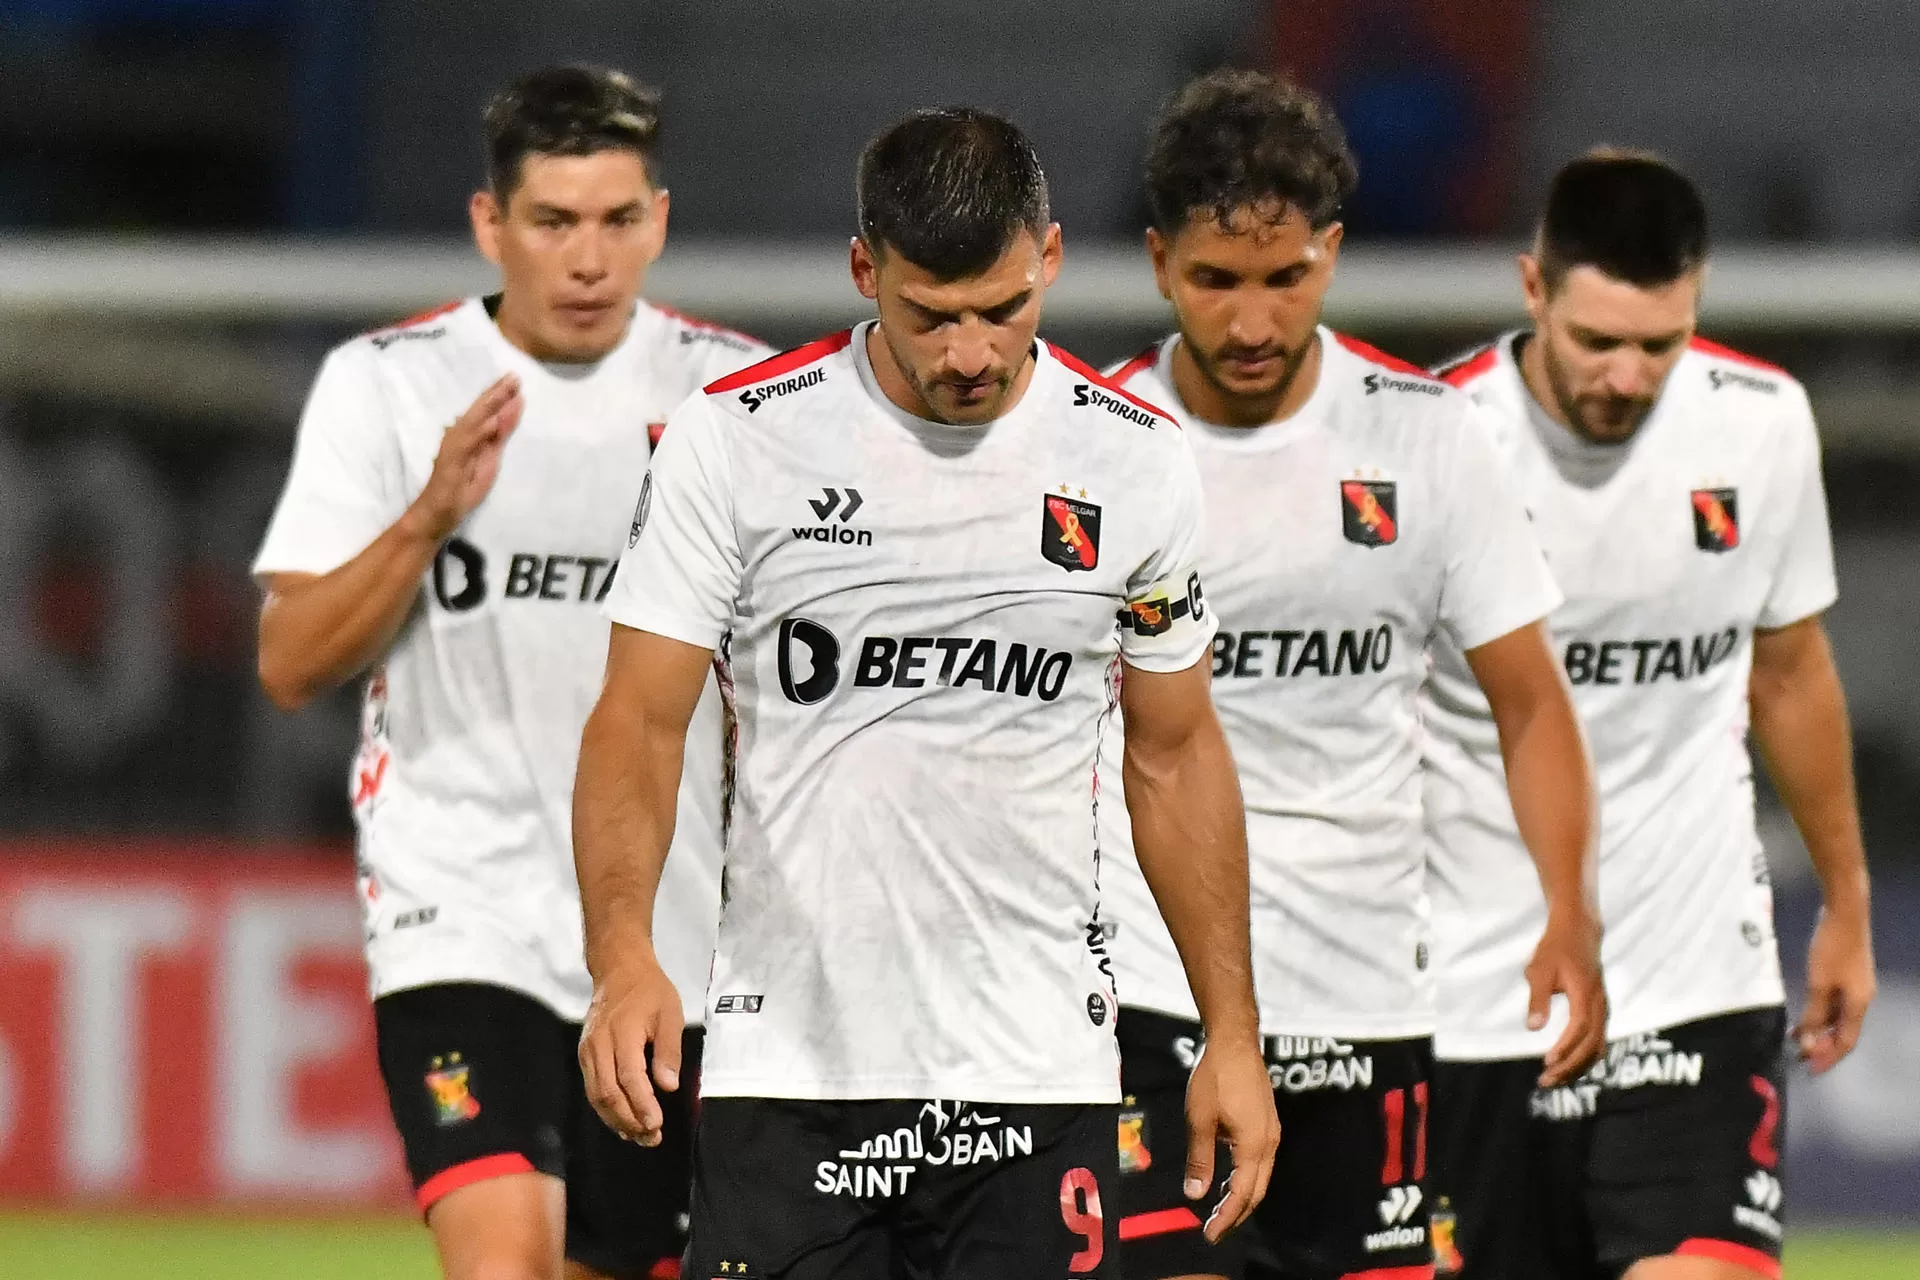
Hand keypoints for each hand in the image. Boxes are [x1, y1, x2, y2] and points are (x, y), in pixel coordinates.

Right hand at [406, 374, 523, 542]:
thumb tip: (508, 413)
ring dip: (489, 405)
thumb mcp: (488, 461)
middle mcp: (458, 437)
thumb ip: (498, 437)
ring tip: (506, 390)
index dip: (498, 395)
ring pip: (472, 422)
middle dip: (496, 393)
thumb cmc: (462, 489)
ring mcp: (453, 449)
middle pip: (479, 411)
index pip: (484, 412)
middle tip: (514, 376)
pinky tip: (493, 421)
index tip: (515, 379)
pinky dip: (480, 432)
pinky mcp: (450, 463)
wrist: (437, 514)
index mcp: (468, 436)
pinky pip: (466, 445)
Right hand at [578, 943, 684, 1144]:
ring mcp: (587, 1051)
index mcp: (621, 1033)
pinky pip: (592, 1088)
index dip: (642, 1105)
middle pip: (608, 1093)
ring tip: (638, 1136)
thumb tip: (668, 1086)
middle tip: (650, 1138)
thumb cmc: (649, 991)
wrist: (618, 970)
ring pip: (596, 1095)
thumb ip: (669, 1050)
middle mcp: (598, 1045)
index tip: (656, 1125)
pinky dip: (606, 1109)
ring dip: (616, 1120)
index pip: (629, 1078)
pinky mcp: (584, 1055)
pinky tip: (622, 1121)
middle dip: (629, 1120)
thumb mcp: (670, 1013)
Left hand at [1183, 1036, 1278, 1243]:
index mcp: (1253, 1146)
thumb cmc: (1215, 1078)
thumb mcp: (1199, 1119)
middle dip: (1236, 1214)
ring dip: (1241, 1196)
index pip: (1241, 1194)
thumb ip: (1199, 1159)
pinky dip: (1245, 1178)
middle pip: (1256, 1191)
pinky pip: (1260, 1162)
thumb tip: (1195, 1195)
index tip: (1209, 1235)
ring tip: (1219, 1209)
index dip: (1226, 1218)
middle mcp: (1269, 1144)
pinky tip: (1228, 1178)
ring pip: (1260, 1178)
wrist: (1235, 1042)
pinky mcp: (1267, 1124)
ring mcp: (1271, 1133)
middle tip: (1215, 1230)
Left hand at [1528, 906, 1606, 1086]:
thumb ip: (1538, 998)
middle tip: (1546, 1080)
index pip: (1579, 1028)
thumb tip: (1533, 1027)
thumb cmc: (1556, 948)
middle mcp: (1599, 1004)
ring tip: (1555, 1078)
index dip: (1565, 1048)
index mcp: (1585, 994)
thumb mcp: (1540, 969)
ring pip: (1598, 1045)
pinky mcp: (1600, 1009)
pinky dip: (1586, 1056)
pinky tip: (1570, 1065)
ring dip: (1578, 1065)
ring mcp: (1603, 1007)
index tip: (1547, 1062)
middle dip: (1570, 1066)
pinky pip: (1599, 1039)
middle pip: (1591, 1044)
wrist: (1578, 930)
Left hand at [1796, 905, 1874, 1073]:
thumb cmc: (1832, 949)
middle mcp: (1861, 999)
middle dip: (1821, 1045)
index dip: (1828, 1057)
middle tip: (1797, 1055)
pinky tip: (1803, 1012)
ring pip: (1837, 1017)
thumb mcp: (1818, 983)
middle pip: (1843, 1031)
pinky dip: (1819, 1012)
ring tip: (1795, 1037)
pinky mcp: (1846, 975)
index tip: (1810, 1069)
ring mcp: (1855, 986)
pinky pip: (1834, 1003)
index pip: (1846, 1042)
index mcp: (1858, 1005)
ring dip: (1818, 1029)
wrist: (1845, 913)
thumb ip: (1813, 1014)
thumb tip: (1807, 1042)